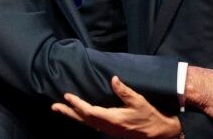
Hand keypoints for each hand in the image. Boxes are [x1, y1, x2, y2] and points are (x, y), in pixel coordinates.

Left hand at [51, 76, 181, 138]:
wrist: (159, 133)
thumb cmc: (149, 116)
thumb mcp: (139, 101)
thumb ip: (124, 91)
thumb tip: (113, 79)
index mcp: (113, 119)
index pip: (89, 111)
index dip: (77, 104)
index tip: (67, 96)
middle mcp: (108, 127)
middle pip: (84, 120)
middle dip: (69, 112)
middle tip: (54, 106)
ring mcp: (109, 130)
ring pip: (87, 123)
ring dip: (73, 116)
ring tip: (61, 109)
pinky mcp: (111, 131)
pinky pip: (92, 124)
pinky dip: (83, 119)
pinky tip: (79, 115)